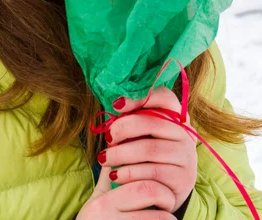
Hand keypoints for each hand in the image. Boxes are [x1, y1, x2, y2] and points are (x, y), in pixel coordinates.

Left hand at [77, 87, 196, 218]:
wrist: (162, 194)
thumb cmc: (145, 154)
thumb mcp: (140, 133)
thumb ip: (131, 117)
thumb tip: (112, 103)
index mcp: (176, 115)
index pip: (163, 96)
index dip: (138, 98)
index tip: (115, 104)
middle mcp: (185, 133)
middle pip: (151, 122)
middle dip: (123, 128)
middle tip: (107, 137)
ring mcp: (187, 156)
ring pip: (149, 149)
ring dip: (120, 153)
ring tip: (104, 158)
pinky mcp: (183, 179)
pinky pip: (152, 172)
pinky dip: (129, 173)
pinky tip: (115, 175)